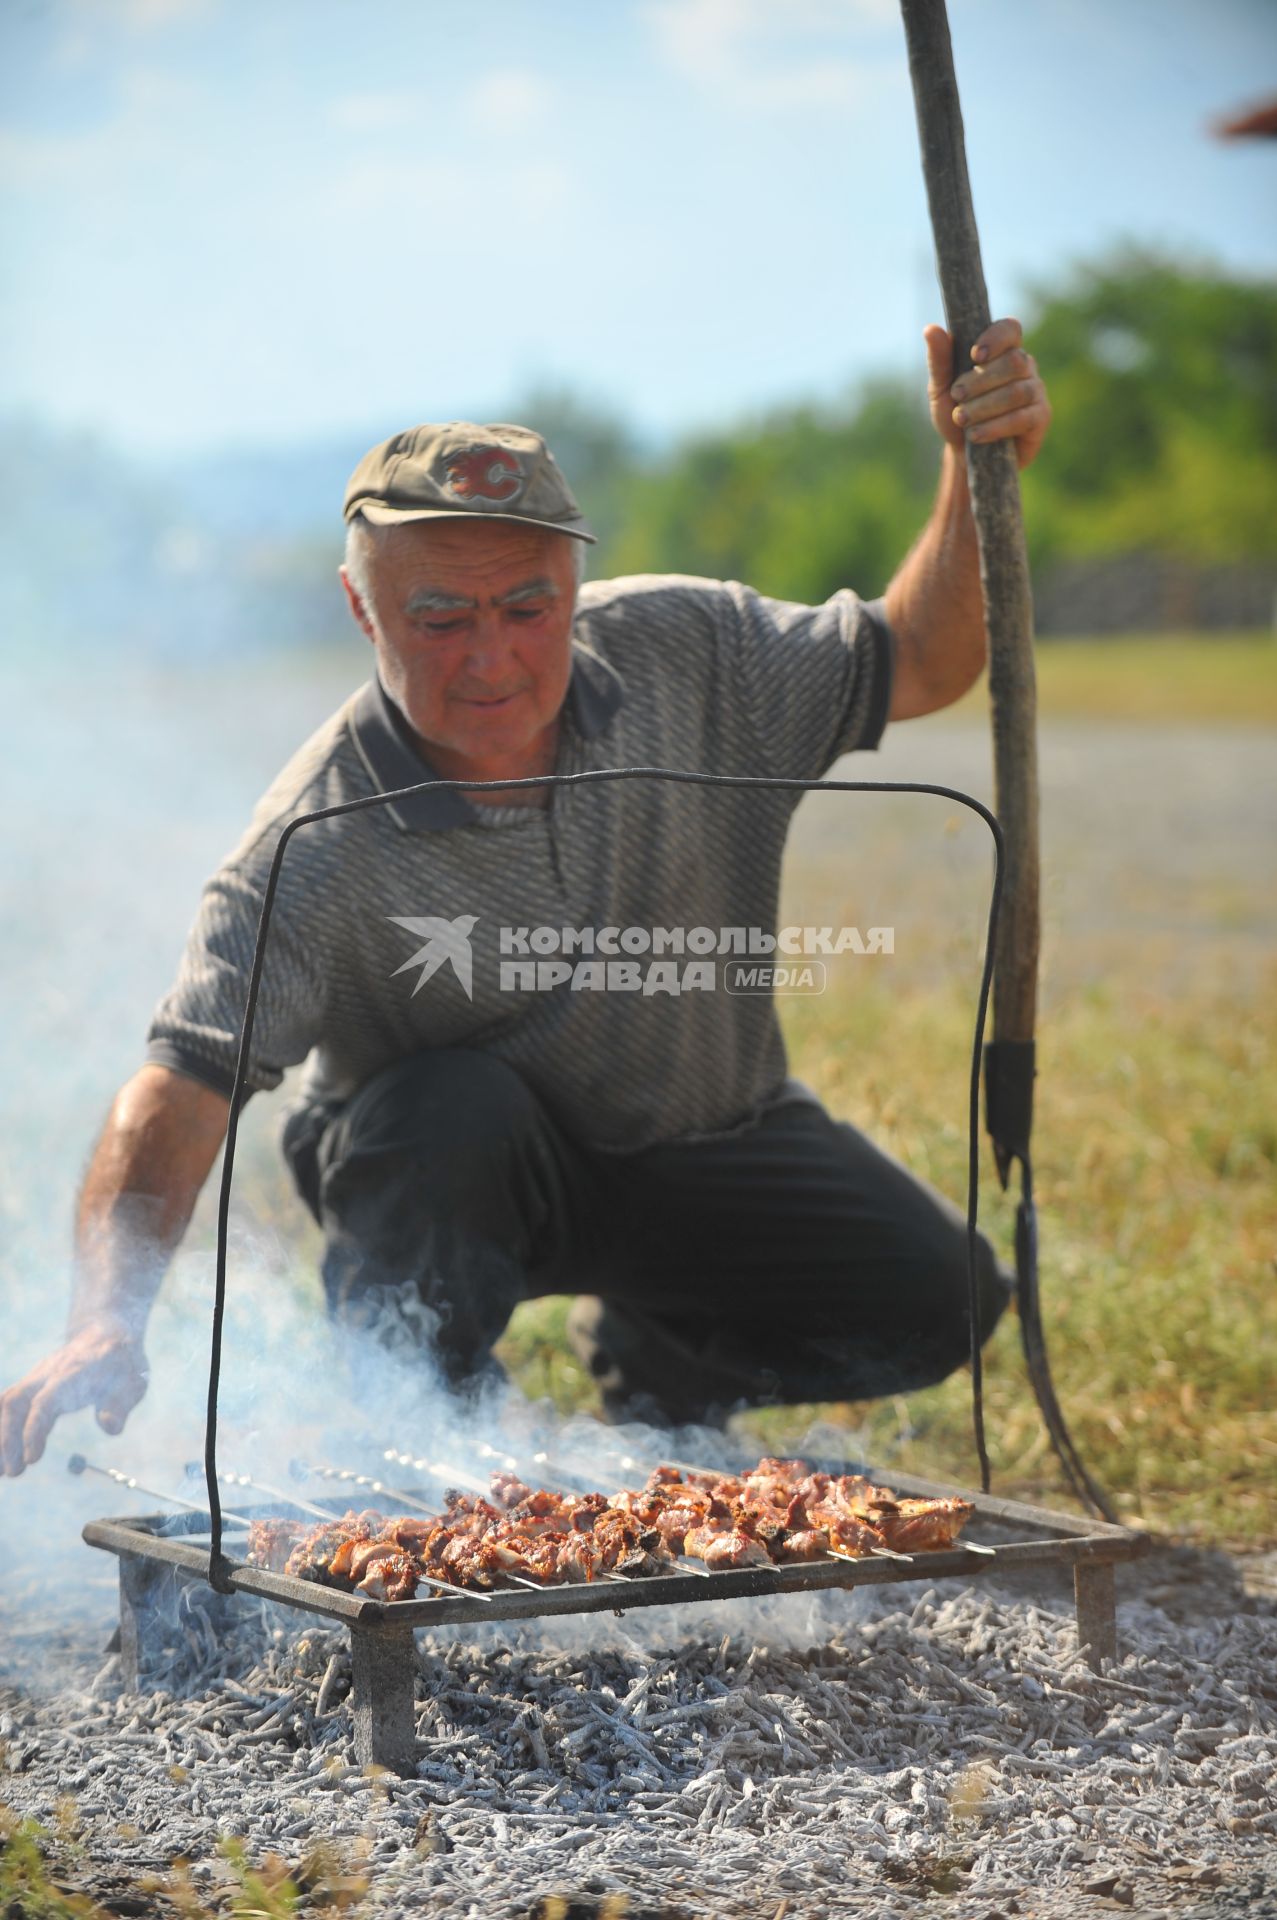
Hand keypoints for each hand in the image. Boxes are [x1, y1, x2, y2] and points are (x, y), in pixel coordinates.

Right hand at [0, 1320, 148, 1475]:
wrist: (105, 1333)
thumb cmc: (121, 1363)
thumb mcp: (133, 1381)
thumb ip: (120, 1404)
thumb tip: (109, 1427)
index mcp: (74, 1373)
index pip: (46, 1401)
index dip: (35, 1430)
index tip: (31, 1459)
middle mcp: (48, 1373)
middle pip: (16, 1402)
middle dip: (8, 1438)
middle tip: (13, 1473)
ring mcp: (35, 1377)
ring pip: (6, 1402)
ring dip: (0, 1436)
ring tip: (0, 1472)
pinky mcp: (29, 1384)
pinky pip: (5, 1404)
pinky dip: (1, 1428)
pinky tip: (1, 1455)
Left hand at [925, 316, 1050, 470]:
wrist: (965, 455)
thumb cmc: (956, 414)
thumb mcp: (941, 388)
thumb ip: (939, 360)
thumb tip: (930, 328)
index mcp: (1002, 351)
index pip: (1010, 329)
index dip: (996, 338)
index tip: (974, 356)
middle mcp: (1024, 366)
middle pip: (1013, 362)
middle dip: (980, 381)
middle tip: (957, 396)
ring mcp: (1036, 391)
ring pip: (1017, 391)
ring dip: (985, 406)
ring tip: (962, 419)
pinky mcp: (1040, 418)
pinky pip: (1023, 417)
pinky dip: (996, 426)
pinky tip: (976, 435)